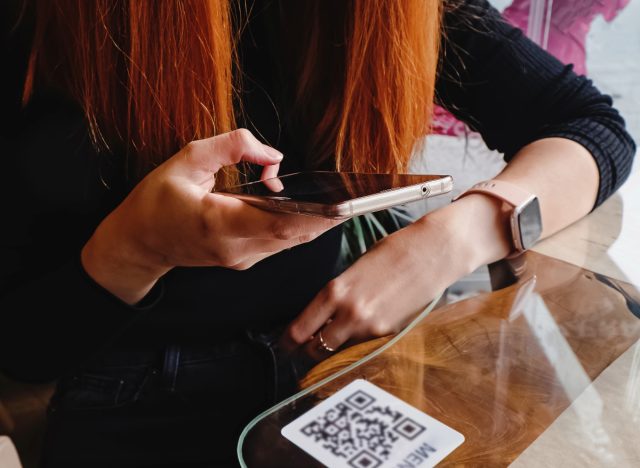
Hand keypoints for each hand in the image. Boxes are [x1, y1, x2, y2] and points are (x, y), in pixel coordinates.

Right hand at [82, 129, 341, 303]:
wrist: (139, 243)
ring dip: (314, 222)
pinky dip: (297, 227)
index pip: (278, 223)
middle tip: (354, 200)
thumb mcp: (185, 161)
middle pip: (293, 235)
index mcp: (219, 224)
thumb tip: (272, 154)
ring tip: (338, 202)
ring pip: (290, 241)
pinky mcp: (243, 259)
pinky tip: (308, 210)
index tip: (341, 206)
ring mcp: (241, 258)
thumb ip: (230, 148)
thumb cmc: (156, 203)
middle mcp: (235, 248)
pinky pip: (279, 243)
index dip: (314, 216)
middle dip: (325, 218)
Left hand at [280, 194, 511, 360]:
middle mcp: (350, 313)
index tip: (286, 343)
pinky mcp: (391, 333)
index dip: (288, 341)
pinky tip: (362, 334)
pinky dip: (359, 346)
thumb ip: (338, 293)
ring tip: (335, 343)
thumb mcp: (356, 268)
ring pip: (341, 352)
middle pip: (316, 349)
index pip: (300, 329)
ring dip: (334, 351)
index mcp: (335, 290)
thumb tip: (323, 312)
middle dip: (308, 352)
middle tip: (306, 350)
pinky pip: (365, 347)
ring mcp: (372, 327)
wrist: (435, 251)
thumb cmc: (395, 251)